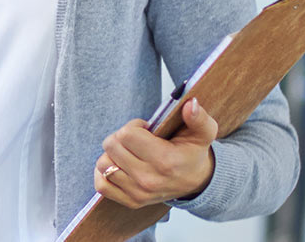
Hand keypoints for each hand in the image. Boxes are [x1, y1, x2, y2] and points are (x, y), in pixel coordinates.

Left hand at [92, 98, 218, 208]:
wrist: (196, 182)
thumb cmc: (193, 153)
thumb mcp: (202, 133)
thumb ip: (198, 117)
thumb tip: (190, 104)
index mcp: (165, 161)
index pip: (127, 134)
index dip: (134, 126)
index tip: (146, 130)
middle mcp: (149, 179)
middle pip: (111, 146)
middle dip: (121, 137)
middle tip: (137, 140)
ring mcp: (138, 193)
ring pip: (103, 164)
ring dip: (112, 154)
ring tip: (129, 152)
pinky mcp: (131, 201)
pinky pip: (102, 185)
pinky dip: (104, 173)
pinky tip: (118, 165)